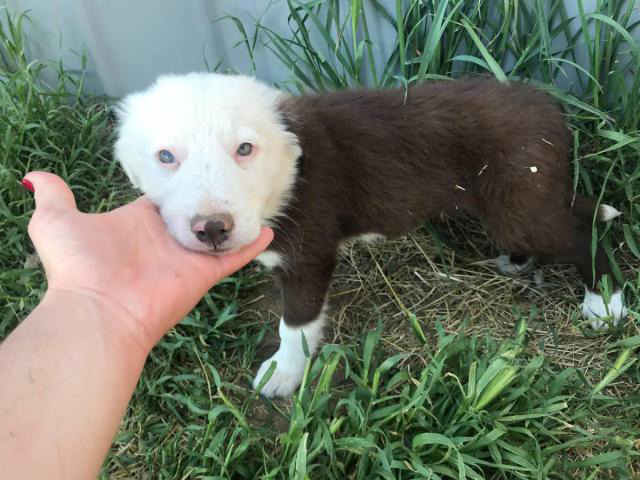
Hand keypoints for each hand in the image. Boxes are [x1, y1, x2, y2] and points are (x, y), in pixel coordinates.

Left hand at [24, 172, 272, 353]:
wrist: (97, 311)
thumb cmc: (77, 266)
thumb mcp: (56, 222)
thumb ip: (54, 196)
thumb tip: (33, 176)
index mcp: (138, 223)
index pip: (164, 200)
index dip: (179, 184)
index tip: (196, 164)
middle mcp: (165, 239)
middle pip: (195, 213)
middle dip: (211, 198)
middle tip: (232, 175)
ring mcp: (187, 257)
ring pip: (217, 233)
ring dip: (234, 219)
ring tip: (253, 198)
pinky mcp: (204, 273)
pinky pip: (233, 255)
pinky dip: (252, 245)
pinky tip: (268, 229)